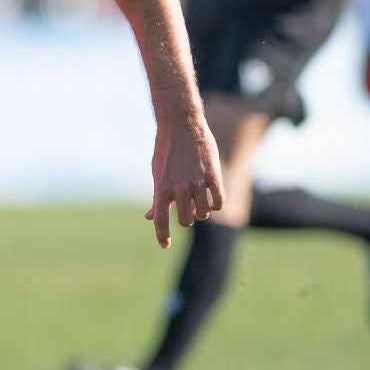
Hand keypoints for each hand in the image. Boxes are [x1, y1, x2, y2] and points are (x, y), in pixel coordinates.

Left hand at [144, 108, 223, 247]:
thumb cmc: (166, 150)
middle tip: (187, 212)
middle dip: (186, 219)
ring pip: (203, 213)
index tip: (164, 245)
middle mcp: (179, 188)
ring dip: (201, 212)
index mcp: (162, 189)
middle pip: (185, 221)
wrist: (181, 125)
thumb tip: (150, 217)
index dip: (162, 236)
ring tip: (198, 203)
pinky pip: (219, 202)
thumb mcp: (157, 174)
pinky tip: (211, 200)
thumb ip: (157, 197)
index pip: (161, 220)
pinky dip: (215, 205)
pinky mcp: (214, 176)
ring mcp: (197, 183)